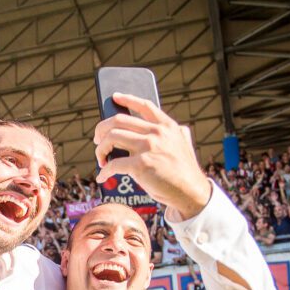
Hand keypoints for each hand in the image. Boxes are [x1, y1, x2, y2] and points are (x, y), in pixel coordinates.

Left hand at [94, 93, 210, 218]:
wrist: (191, 192)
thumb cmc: (184, 172)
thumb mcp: (184, 144)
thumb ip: (179, 134)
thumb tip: (174, 129)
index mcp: (167, 126)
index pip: (144, 105)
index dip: (127, 99)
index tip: (114, 97)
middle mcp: (157, 132)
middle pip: (119, 120)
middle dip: (102, 129)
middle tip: (98, 140)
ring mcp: (148, 147)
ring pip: (111, 137)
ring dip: (100, 149)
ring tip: (101, 159)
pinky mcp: (141, 164)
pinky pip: (113, 164)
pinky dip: (104, 171)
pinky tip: (102, 177)